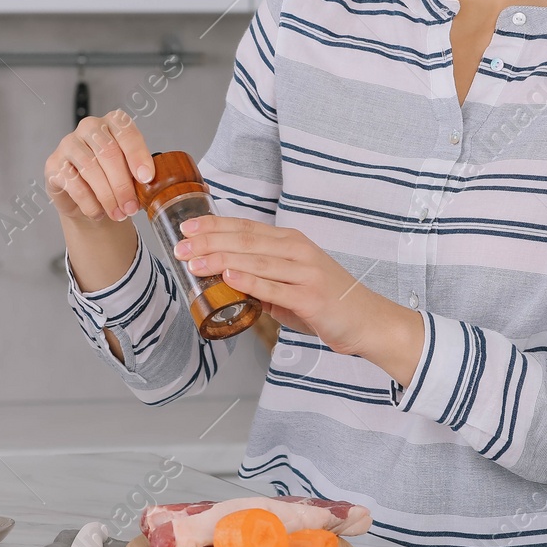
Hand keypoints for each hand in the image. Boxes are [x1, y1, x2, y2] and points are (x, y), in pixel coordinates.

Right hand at [43, 110, 155, 225]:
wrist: (86, 200)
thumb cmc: (112, 180)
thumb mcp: (131, 174)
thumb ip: (139, 173)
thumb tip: (148, 182)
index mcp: (113, 122)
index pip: (126, 132)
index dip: (137, 155)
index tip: (146, 178)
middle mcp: (89, 127)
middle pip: (108, 152)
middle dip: (122, 184)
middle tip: (131, 207)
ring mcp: (68, 144)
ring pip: (90, 168)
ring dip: (107, 196)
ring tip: (118, 214)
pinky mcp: (54, 164)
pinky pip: (73, 184)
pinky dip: (89, 203)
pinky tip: (98, 212)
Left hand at [172, 215, 365, 351]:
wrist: (366, 320)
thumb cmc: (326, 301)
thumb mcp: (291, 282)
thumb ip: (261, 278)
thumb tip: (225, 281)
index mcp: (291, 242)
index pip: (246, 228)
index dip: (215, 225)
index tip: (187, 227)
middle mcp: (298, 251)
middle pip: (245, 241)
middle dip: (209, 242)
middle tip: (180, 247)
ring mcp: (305, 272)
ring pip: (255, 261)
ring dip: (220, 260)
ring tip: (194, 262)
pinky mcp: (309, 297)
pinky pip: (273, 288)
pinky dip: (249, 282)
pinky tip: (228, 278)